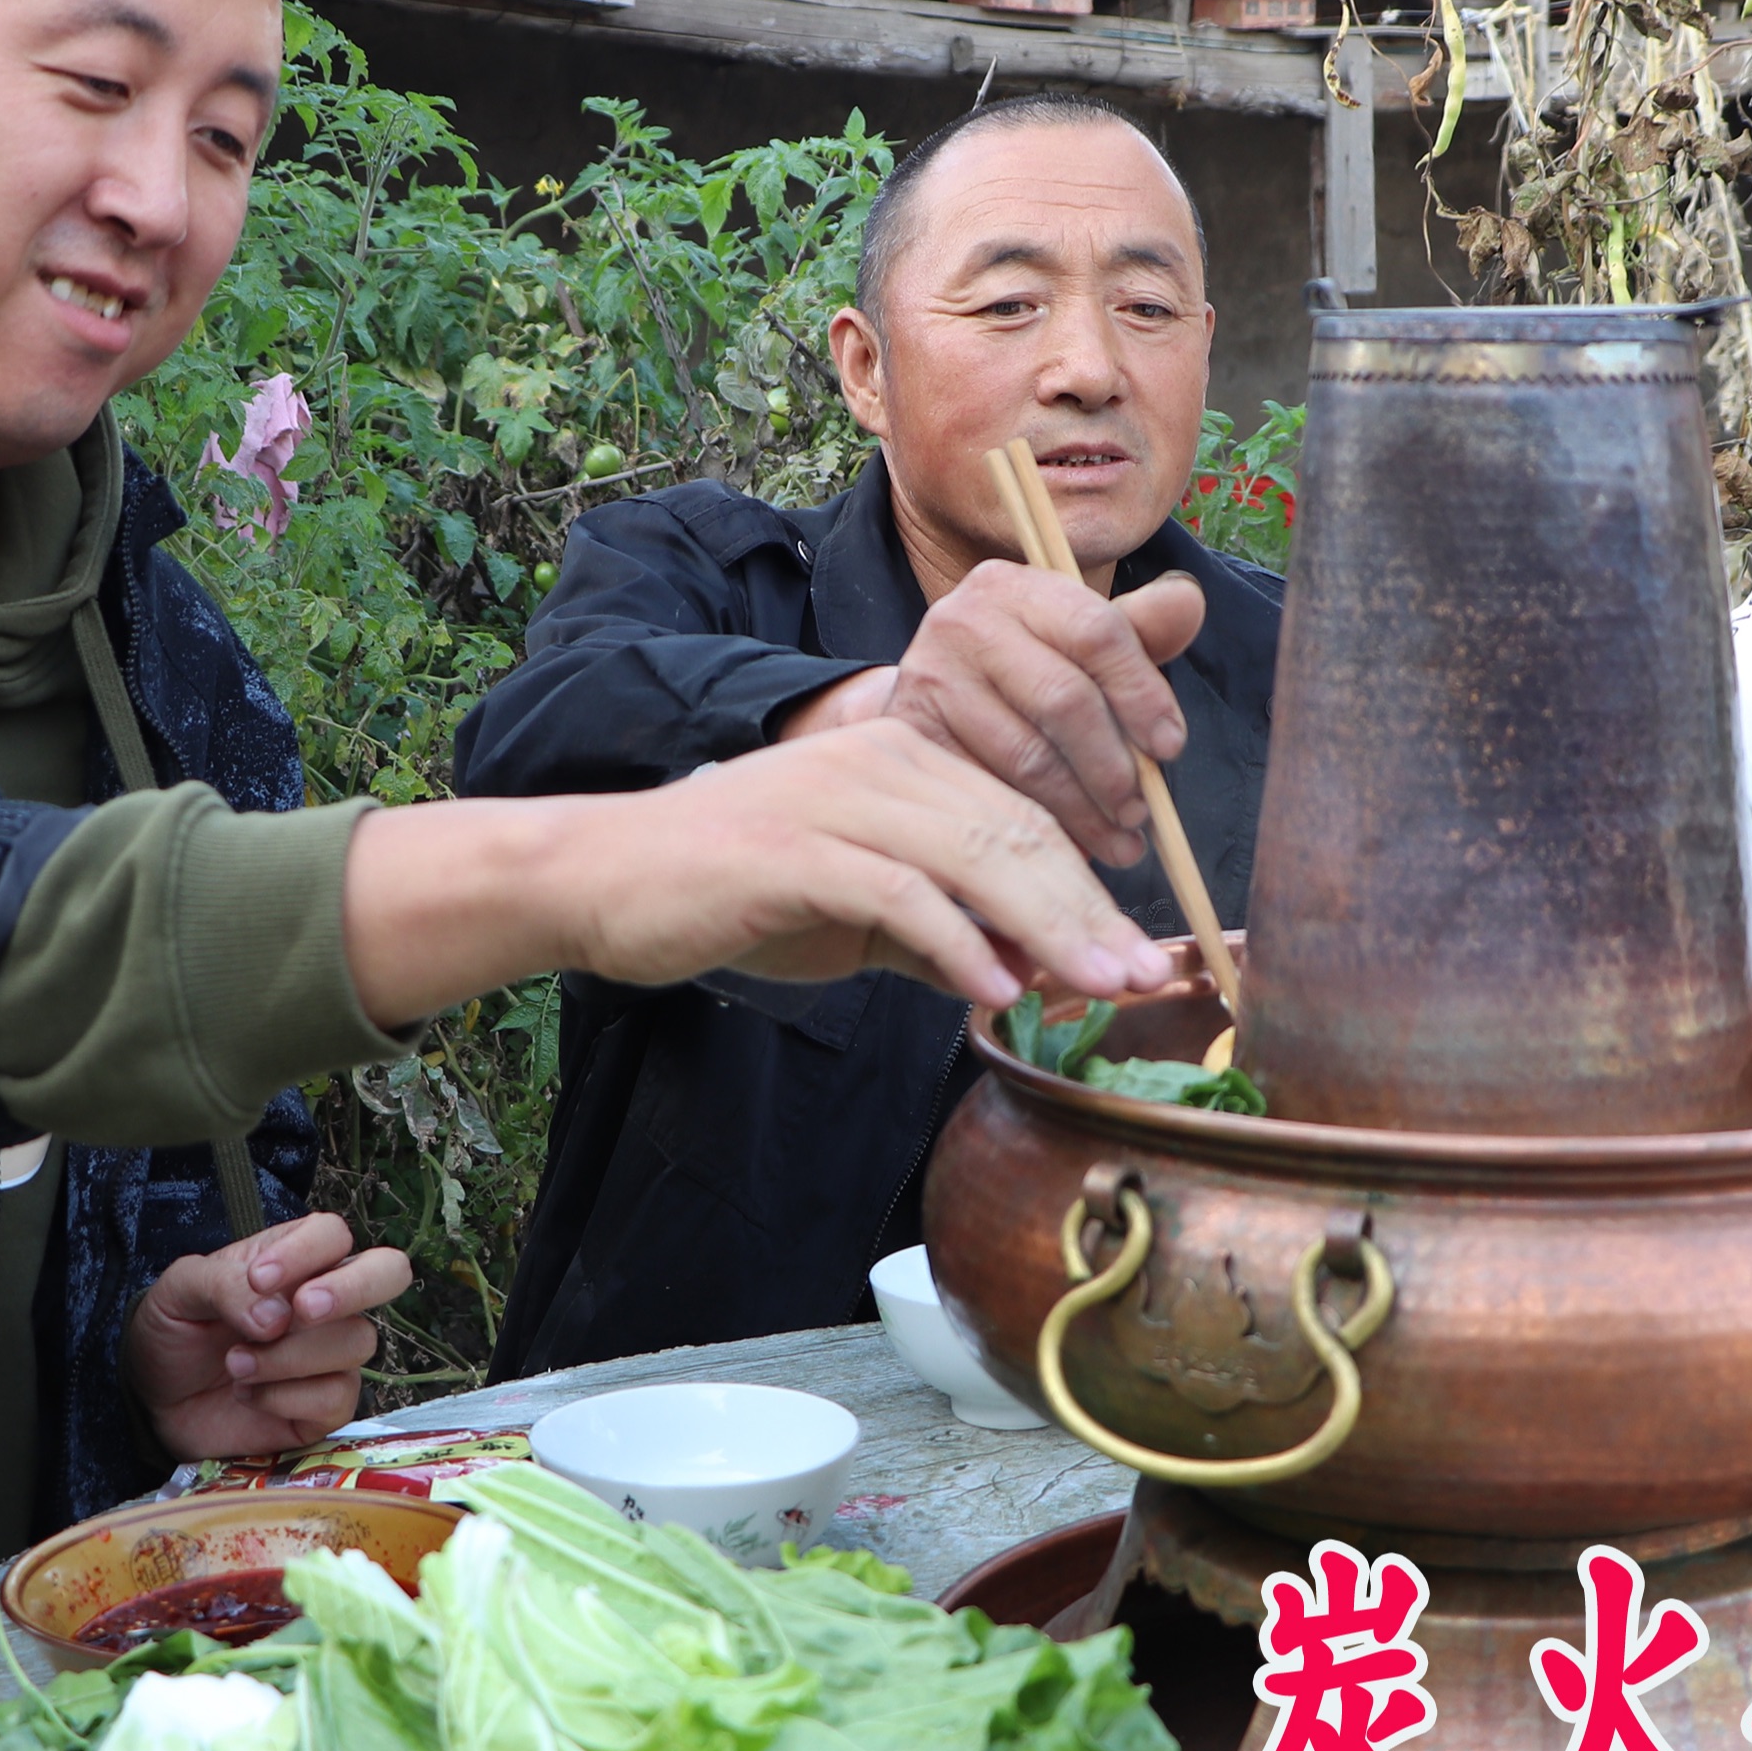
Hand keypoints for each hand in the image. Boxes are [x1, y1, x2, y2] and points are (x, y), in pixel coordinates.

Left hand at [125, 1210, 414, 1457]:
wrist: (156, 1402)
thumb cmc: (175, 1333)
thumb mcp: (179, 1291)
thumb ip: (223, 1284)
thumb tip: (276, 1316)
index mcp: (294, 1259)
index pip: (332, 1234)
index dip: (306, 1252)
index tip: (259, 1278)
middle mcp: (326, 1302)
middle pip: (390, 1272)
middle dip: (352, 1289)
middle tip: (302, 1310)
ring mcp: (331, 1356)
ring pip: (356, 1342)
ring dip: (288, 1356)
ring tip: (236, 1365)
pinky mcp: (326, 1407)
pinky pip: (337, 1397)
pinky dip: (285, 1398)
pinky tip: (249, 1396)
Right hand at [553, 718, 1174, 1001]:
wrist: (608, 878)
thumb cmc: (735, 894)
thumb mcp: (857, 913)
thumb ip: (942, 934)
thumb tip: (1029, 976)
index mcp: (907, 759)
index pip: (1026, 821)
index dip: (1092, 892)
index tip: (1143, 960)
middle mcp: (882, 759)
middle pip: (1016, 833)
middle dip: (1089, 914)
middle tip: (1142, 982)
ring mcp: (837, 797)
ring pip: (973, 855)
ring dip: (1045, 928)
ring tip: (1094, 989)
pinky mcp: (793, 847)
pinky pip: (898, 892)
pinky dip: (954, 943)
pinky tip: (991, 991)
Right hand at [793, 564, 1203, 869]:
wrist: (930, 705)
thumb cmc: (1023, 674)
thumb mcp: (1075, 645)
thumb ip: (1136, 631)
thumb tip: (1188, 602)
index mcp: (1012, 585)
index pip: (1096, 630)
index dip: (1143, 693)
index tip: (1171, 747)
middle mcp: (960, 620)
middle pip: (1064, 698)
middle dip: (1115, 765)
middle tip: (1142, 812)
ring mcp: (927, 679)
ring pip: (1028, 757)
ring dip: (1085, 810)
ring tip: (1119, 841)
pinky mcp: (908, 740)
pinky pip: (989, 796)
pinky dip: (1039, 829)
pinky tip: (1070, 849)